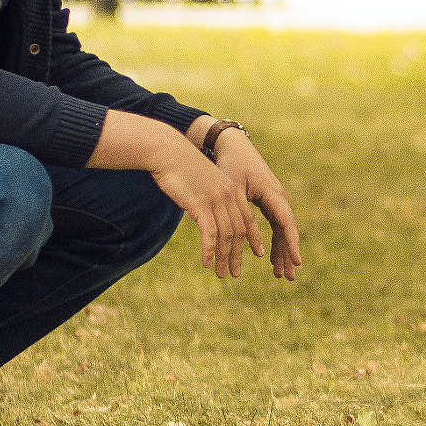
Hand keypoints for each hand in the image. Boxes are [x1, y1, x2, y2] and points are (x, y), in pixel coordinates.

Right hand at [146, 141, 263, 279]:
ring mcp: (216, 199)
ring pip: (226, 235)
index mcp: (232, 190)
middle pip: (239, 231)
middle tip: (236, 273)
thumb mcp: (201, 184)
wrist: (167, 152)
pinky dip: (209, 250)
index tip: (258, 253)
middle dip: (238, 255)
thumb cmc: (180, 167)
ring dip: (223, 257)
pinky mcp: (201, 204)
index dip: (253, 238)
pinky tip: (206, 262)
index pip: (247, 219)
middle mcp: (229, 195)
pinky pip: (210, 232)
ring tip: (220, 274)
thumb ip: (208, 199)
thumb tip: (208, 213)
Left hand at [208, 130, 302, 280]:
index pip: (287, 223)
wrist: (234, 146)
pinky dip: (274, 243)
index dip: (292, 244)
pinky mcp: (268, 203)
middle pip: (287, 232)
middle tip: (289, 278)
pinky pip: (275, 227)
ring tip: (281, 276)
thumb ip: (242, 214)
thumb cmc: (232, 165)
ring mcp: (275, 201)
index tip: (296, 262)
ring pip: (282, 232)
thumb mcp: (234, 189)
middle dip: (288, 255)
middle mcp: (278, 199)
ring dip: (282, 253)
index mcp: (273, 194)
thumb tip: (247, 241)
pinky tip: (270, 260)